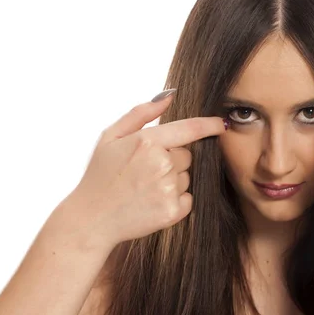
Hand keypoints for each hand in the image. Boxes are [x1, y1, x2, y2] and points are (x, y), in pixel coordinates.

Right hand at [63, 89, 225, 249]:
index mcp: (147, 142)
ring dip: (173, 179)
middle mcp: (162, 164)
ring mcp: (168, 189)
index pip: (190, 129)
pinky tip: (152, 201)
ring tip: (145, 187)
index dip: (210, 124)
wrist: (92, 219)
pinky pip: (188, 198)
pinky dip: (176, 199)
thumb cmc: (100, 175)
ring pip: (186, 177)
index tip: (222, 123)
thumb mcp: (111, 137)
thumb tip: (170, 95)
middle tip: (145, 170)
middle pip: (187, 155)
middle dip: (172, 159)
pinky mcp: (173, 211)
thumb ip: (141, 113)